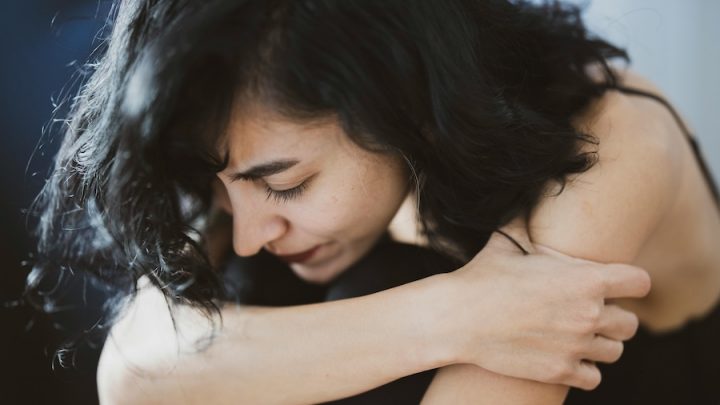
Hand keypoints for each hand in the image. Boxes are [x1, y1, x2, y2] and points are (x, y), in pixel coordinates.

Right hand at [434, 224, 650, 389]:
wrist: (457, 318)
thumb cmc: (481, 277)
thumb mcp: (507, 241)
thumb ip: (526, 220)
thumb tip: (526, 192)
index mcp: (586, 279)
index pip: (639, 282)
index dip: (629, 282)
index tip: (615, 285)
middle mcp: (589, 314)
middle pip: (630, 323)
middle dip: (613, 317)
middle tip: (588, 313)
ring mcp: (576, 346)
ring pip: (613, 351)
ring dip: (599, 344)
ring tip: (577, 336)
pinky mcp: (560, 371)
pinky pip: (594, 377)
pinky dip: (583, 369)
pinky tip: (566, 356)